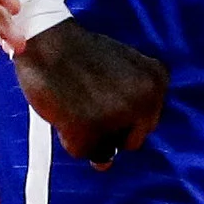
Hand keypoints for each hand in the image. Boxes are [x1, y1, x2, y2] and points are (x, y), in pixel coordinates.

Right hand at [15, 20, 167, 165]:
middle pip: (131, 140)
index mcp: (157, 80)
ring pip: (106, 149)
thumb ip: (126, 113)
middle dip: (111, 128)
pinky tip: (65, 109)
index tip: (106, 93)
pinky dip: (69, 137)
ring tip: (77, 101)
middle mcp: (145, 99)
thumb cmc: (81, 53)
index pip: (147, 122)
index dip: (124, 113)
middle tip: (89, 98)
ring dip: (90, 134)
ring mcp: (118, 116)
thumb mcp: (121, 71)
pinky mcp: (88, 130)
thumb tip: (105, 165)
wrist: (47, 38)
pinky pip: (81, 151)